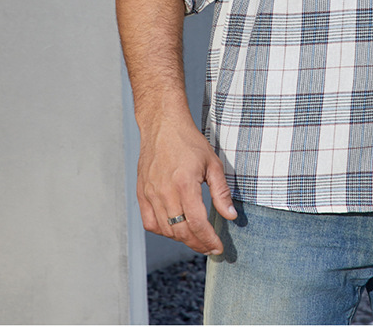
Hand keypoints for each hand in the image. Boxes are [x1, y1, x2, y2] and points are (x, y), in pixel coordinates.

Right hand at [137, 115, 236, 254]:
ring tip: (196, 238)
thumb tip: (231, 216)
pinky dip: (163, 231)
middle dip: (197, 243)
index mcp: (184, 184)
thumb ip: (221, 192)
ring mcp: (150, 194)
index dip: (208, 239)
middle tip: (209, 247)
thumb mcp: (213, 163)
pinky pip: (150, 222)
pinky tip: (175, 229)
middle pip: (181, 231)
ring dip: (182, 239)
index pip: (197, 223)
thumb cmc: (189, 142)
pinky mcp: (141, 194)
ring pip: (165, 230)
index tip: (218, 247)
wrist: (163, 126)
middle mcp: (164, 192)